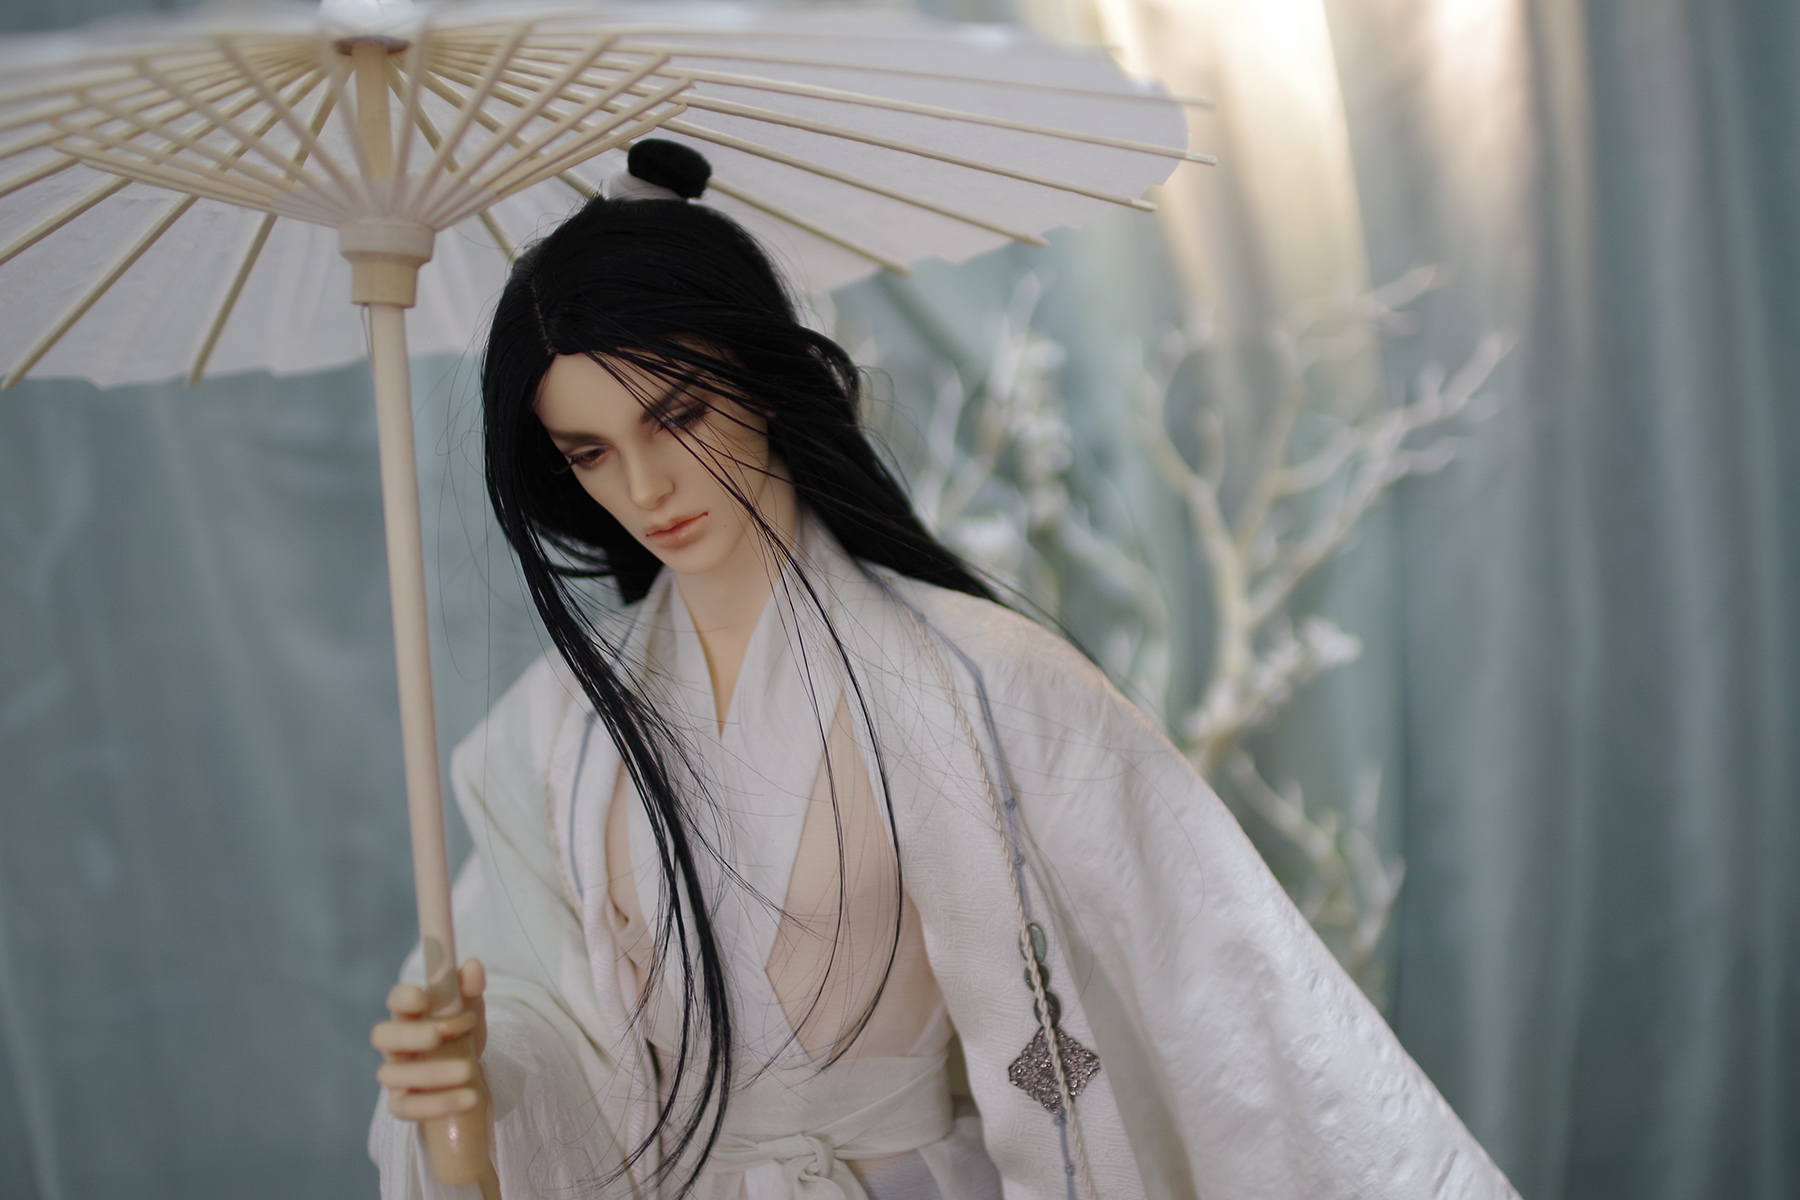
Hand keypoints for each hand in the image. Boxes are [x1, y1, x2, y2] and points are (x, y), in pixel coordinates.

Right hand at [372, 958, 488, 1121]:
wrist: (466, 1080)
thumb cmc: (460, 1037)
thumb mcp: (471, 1011)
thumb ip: (471, 990)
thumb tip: (473, 966)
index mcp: (409, 1016)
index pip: (395, 1002)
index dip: (403, 998)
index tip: (423, 996)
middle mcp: (395, 1046)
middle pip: (382, 1036)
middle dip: (412, 1034)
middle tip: (442, 1033)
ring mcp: (395, 1077)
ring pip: (391, 1075)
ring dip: (431, 1072)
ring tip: (469, 1070)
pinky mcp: (403, 1105)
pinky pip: (408, 1108)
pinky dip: (438, 1103)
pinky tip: (470, 1097)